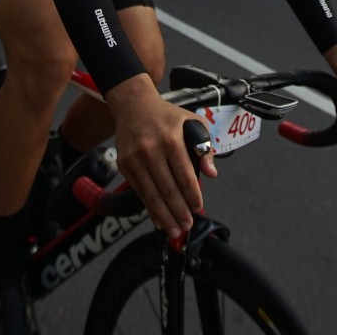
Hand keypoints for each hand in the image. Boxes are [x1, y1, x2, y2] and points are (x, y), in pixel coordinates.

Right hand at [106, 77, 216, 239]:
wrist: (133, 105)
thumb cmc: (167, 115)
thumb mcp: (193, 122)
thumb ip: (205, 147)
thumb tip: (211, 173)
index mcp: (171, 139)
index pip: (185, 175)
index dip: (192, 195)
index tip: (198, 208)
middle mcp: (151, 150)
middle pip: (168, 189)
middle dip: (179, 211)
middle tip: (187, 226)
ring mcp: (135, 159)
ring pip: (152, 195)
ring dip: (164, 216)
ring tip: (175, 230)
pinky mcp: (125, 165)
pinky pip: (140, 192)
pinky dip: (149, 208)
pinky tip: (158, 220)